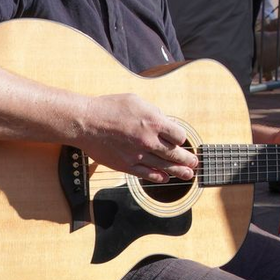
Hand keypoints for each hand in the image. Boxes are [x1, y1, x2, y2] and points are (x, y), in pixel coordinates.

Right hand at [81, 93, 198, 182]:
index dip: (182, 139)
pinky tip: (165, 178)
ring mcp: (138, 155)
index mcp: (154, 122)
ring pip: (164, 167)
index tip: (180, 140)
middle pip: (176, 154)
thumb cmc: (108, 108)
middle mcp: (149, 141)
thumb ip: (153, 112)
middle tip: (194, 163)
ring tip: (188, 174)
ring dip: (178, 171)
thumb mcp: (136, 101)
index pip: (179, 136)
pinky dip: (158, 177)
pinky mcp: (126, 165)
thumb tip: (164, 121)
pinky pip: (147, 174)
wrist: (85, 123)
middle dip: (187, 160)